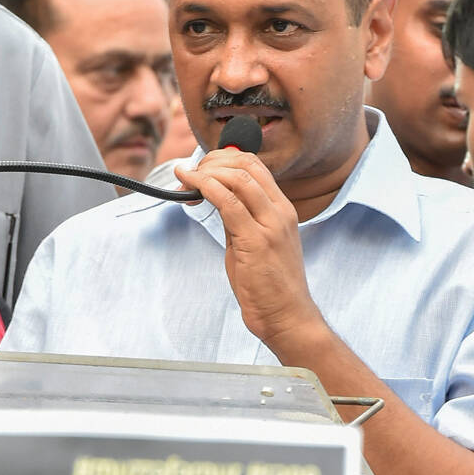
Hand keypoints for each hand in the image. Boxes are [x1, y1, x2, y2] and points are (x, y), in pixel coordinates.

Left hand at [174, 149, 323, 351]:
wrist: (287, 316)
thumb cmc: (270, 287)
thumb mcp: (253, 244)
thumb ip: (238, 220)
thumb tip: (215, 200)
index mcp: (282, 211)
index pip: (255, 167)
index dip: (225, 158)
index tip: (203, 166)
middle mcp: (280, 212)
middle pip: (246, 165)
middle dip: (212, 161)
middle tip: (191, 170)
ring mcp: (271, 225)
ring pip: (237, 178)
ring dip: (206, 171)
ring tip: (186, 177)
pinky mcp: (257, 240)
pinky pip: (228, 202)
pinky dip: (205, 187)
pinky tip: (189, 186)